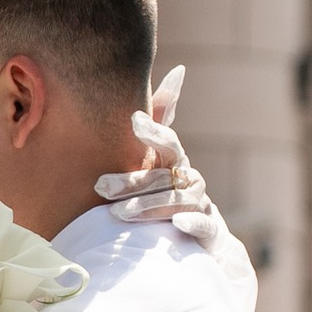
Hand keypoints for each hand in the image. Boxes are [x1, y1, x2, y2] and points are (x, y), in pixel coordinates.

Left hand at [97, 66, 258, 311]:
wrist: (200, 241)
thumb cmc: (167, 196)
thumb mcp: (158, 163)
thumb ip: (161, 121)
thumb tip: (178, 69)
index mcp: (176, 164)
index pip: (168, 143)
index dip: (154, 132)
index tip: (133, 121)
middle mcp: (191, 181)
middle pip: (163, 177)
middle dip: (132, 182)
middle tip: (100, 186)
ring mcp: (201, 206)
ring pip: (178, 201)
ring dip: (149, 206)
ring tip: (119, 214)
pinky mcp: (210, 233)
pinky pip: (203, 225)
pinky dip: (191, 222)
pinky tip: (176, 223)